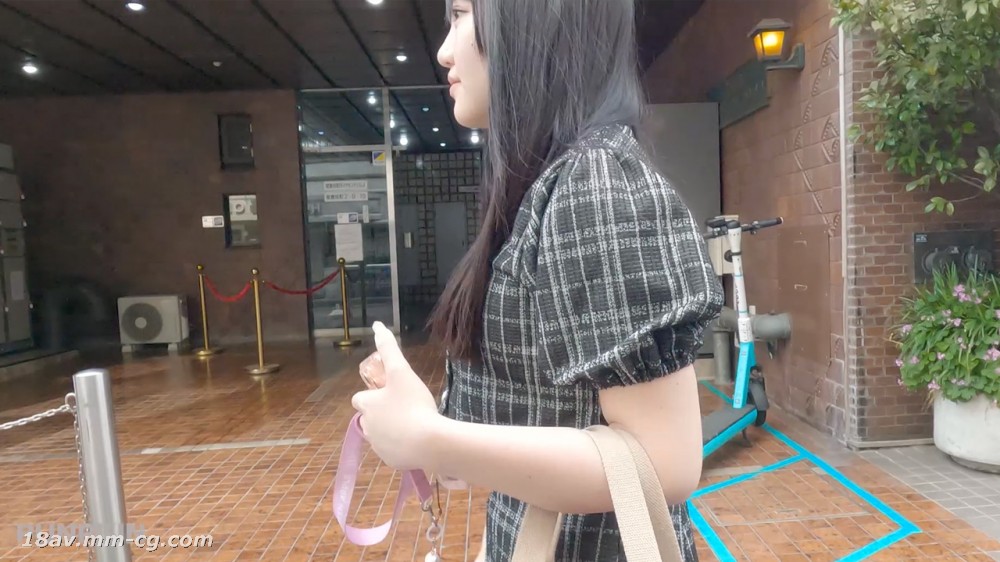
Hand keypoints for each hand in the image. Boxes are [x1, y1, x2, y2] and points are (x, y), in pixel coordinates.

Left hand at [351, 321, 442, 471]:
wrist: (430, 442)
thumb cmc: (414, 404)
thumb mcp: (402, 372)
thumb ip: (389, 349)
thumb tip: (377, 325)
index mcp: (367, 405)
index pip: (359, 399)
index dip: (373, 396)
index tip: (390, 394)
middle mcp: (367, 427)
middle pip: (370, 418)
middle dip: (383, 414)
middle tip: (406, 409)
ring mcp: (378, 447)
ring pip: (381, 435)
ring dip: (393, 430)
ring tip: (414, 424)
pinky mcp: (391, 461)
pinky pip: (394, 451)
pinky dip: (402, 446)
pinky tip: (418, 440)